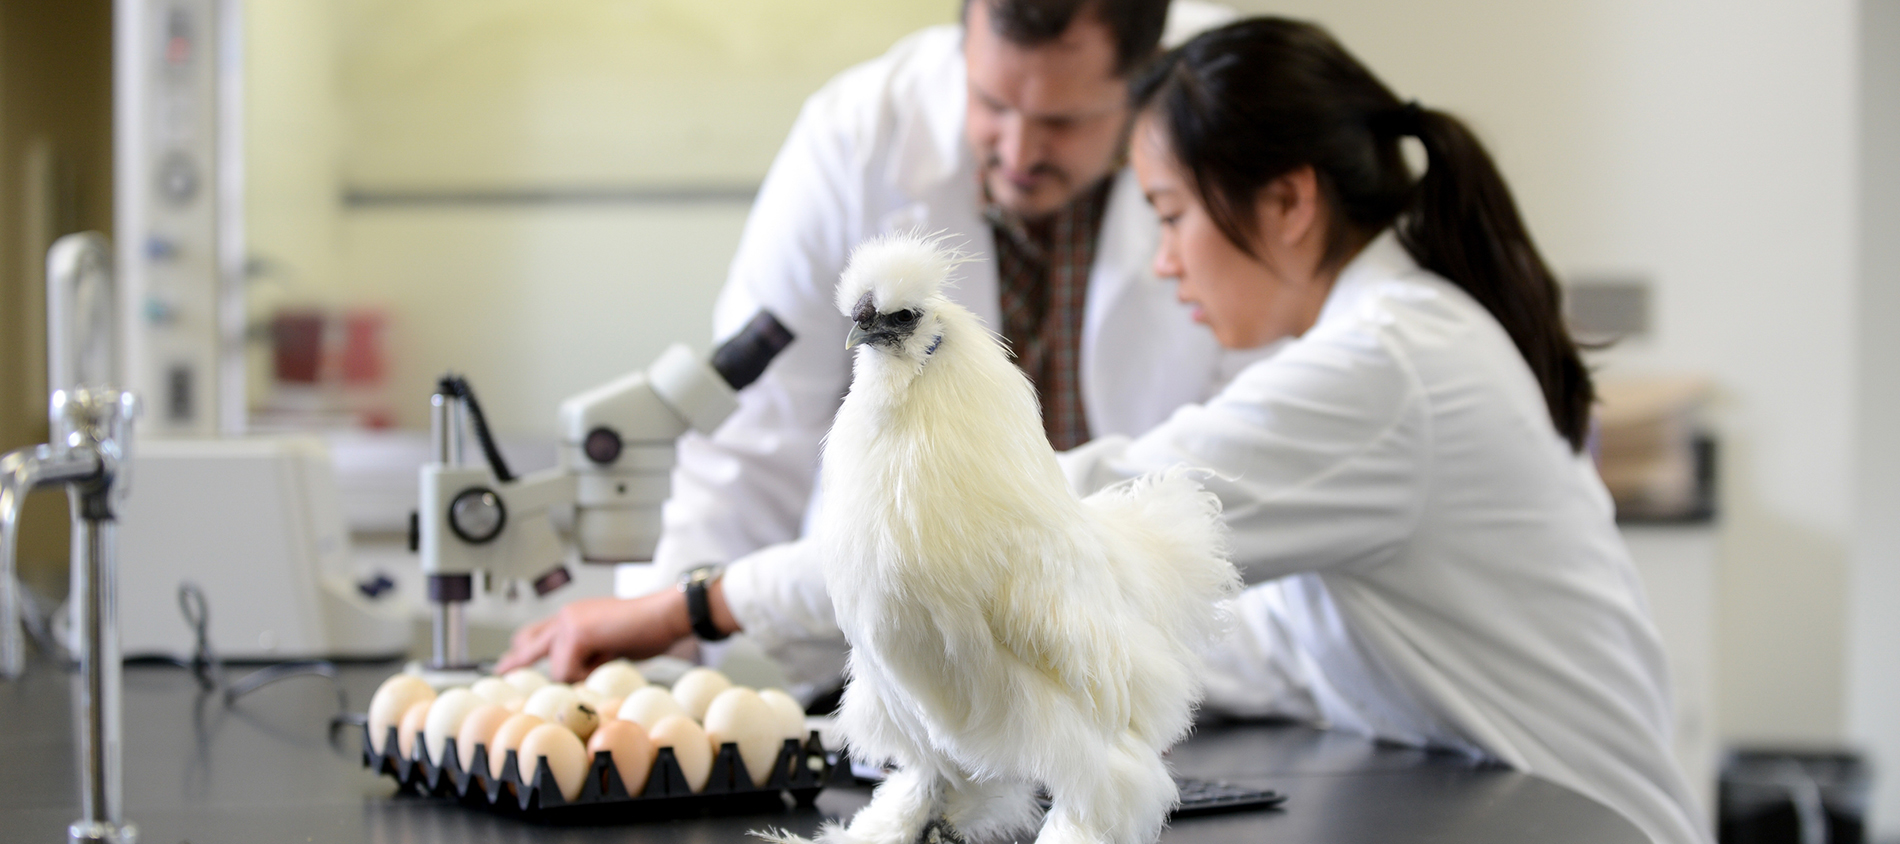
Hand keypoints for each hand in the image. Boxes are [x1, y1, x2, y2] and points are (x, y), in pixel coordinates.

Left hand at [493, 579, 741, 681]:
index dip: (526, 646)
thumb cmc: (649, 630)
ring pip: (559, 668)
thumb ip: (590, 656)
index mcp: (576, 616)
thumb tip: (577, 678)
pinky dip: (590, 672)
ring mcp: (569, 622)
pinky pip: (571, 671)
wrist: (665, 616)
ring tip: (609, 656)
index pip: (542, 632)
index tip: (513, 654)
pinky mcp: (576, 632)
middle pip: (532, 643)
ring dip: (582, 673)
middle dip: (517, 660)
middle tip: (499, 669)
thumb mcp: (611, 647)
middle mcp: (567, 616)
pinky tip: (609, 655)